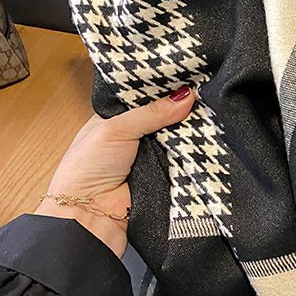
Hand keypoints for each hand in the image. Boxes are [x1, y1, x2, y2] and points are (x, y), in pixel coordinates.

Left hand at [34, 87, 194, 256]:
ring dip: (188, 132)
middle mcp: (133, 136)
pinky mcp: (162, 176)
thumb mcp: (115, 129)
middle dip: (181, 109)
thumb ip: (151, 111)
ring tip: (210, 113)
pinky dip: (191, 154)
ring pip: (176, 138)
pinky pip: (182, 161)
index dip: (164, 89)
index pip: (145, 98)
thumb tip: (185, 95)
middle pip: (164, 117)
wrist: (89, 218)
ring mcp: (149, 157)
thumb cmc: (85, 170)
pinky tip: (207, 140)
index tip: (188, 77)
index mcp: (115, 119)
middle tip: (203, 94)